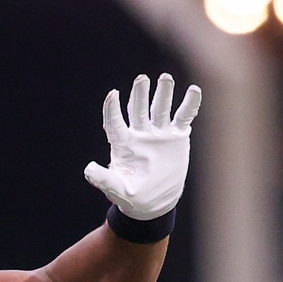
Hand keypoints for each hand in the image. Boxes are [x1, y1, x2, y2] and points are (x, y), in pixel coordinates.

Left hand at [83, 74, 202, 220]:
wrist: (154, 203)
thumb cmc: (132, 197)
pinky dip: (189, 104)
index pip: (116, 123)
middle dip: (140, 94)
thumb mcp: (117, 190)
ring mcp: (159, 134)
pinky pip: (183, 117)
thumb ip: (104, 179)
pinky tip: (193, 90)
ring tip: (165, 78)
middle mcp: (140, 134)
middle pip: (138, 109)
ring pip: (160, 108)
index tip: (112, 94)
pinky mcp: (176, 137)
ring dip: (163, 93)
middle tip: (142, 79)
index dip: (112, 109)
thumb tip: (88, 169)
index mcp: (124, 144)